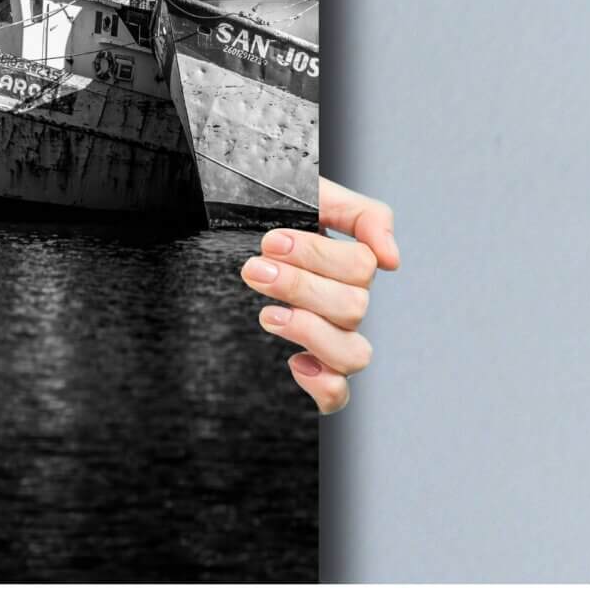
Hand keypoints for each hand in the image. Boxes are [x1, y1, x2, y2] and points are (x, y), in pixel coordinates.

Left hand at [241, 178, 397, 414]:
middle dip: (300, 286)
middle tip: (253, 270)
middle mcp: (341, 304)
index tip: (269, 242)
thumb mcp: (306, 195)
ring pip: (354, 354)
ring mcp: (326, 340)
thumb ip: (360, 214)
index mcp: (343, 263)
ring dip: (311, 331)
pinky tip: (294, 363)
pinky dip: (324, 385)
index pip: (361, 266)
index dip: (317, 256)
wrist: (197, 236)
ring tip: (267, 315)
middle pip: (353, 307)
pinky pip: (336, 395)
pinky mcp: (307, 372)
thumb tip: (392, 259)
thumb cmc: (252, 213)